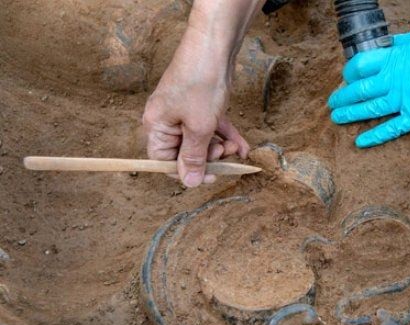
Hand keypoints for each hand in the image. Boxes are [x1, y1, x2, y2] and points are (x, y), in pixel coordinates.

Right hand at [143, 27, 248, 187]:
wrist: (214, 47)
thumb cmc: (200, 84)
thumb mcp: (198, 127)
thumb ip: (194, 157)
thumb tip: (189, 182)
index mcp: (157, 126)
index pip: (164, 161)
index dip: (186, 172)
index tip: (210, 176)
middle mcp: (167, 121)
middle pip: (186, 152)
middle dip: (209, 157)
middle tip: (225, 154)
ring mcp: (184, 112)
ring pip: (201, 140)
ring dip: (221, 148)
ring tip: (236, 148)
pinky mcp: (201, 105)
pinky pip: (211, 128)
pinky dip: (226, 136)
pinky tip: (243, 146)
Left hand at [328, 28, 409, 147]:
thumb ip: (399, 45)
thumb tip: (384, 47)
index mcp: (395, 58)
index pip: (360, 65)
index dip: (349, 72)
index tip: (346, 76)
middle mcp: (395, 80)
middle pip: (360, 89)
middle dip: (343, 96)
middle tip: (333, 102)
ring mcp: (405, 100)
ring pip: (370, 109)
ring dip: (350, 114)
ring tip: (337, 118)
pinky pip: (392, 129)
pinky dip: (374, 136)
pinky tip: (360, 142)